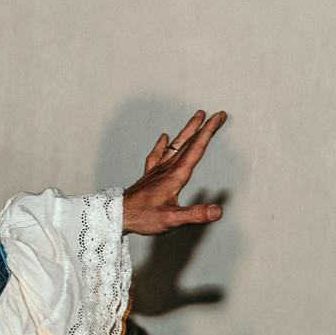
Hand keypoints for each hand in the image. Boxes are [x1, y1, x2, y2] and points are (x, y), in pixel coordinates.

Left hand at [123, 110, 226, 235]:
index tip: (218, 117)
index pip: (196, 148)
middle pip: (188, 143)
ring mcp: (156, 170)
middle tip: (216, 114)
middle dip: (203, 127)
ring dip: (187, 131)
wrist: (117, 214)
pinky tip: (163, 137)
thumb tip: (217, 210)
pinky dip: (162, 144)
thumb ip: (195, 214)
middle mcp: (166, 169)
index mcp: (175, 175)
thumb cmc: (143, 217)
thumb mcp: (172, 219)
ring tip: (196, 118)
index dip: (209, 131)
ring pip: (175, 145)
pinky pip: (156, 154)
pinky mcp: (149, 175)